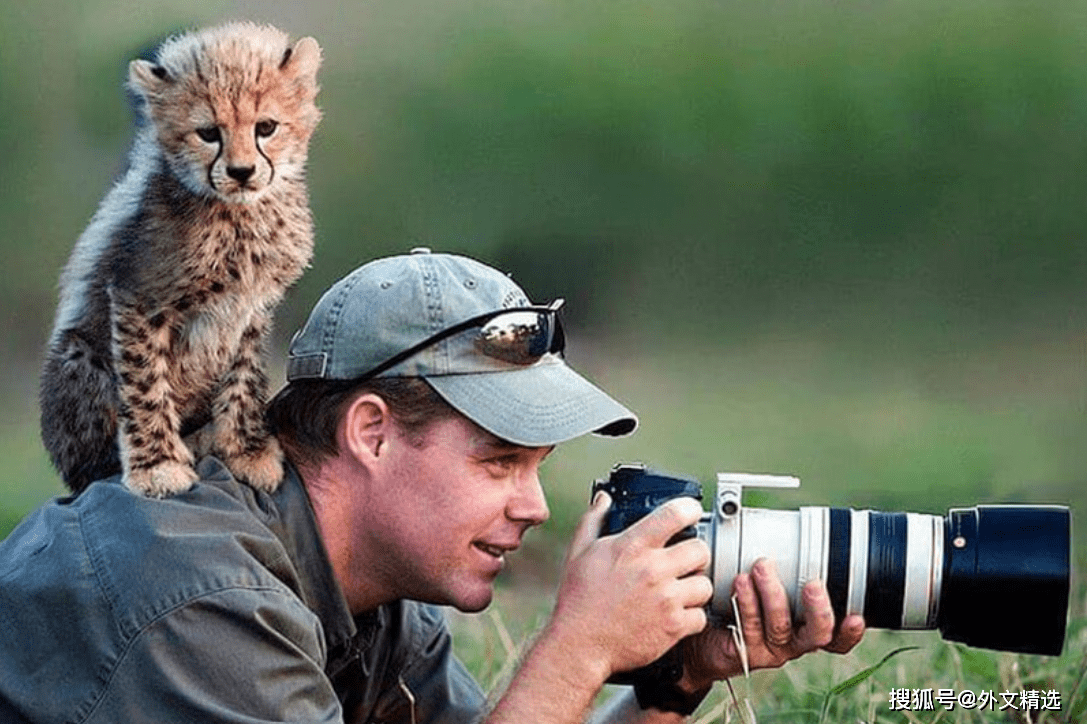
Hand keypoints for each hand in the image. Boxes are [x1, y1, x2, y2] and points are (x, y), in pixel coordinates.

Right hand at [546, 492, 714, 681]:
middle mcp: (653, 570)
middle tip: (685, 561)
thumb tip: (604, 499)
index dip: (689, 509)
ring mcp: (666, 599)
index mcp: (632, 547)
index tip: (690, 512)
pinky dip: (691, 617)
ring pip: (705, 584)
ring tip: (680, 591)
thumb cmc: (579, 599)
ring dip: (695, 587)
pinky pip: (700, 616)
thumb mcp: (580, 553)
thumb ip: (594, 521)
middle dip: (695, 554)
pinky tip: (675, 614)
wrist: (580, 645)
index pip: (674, 514)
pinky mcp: (673, 627)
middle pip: (701, 549)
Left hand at [679, 558, 865, 690]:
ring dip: (773, 594)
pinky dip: (746, 603)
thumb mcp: (763, 582)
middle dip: (818, 609)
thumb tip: (780, 521)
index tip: (856, 615)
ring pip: (780, 627)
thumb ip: (778, 562)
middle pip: (818, 635)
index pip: (836, 634)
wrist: (699, 632)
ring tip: (761, 567)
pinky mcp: (744, 651)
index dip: (850, 631)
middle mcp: (792, 640)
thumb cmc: (735, 601)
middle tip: (813, 584)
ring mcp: (769, 649)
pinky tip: (739, 583)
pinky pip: (748, 628)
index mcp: (804, 624)